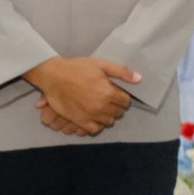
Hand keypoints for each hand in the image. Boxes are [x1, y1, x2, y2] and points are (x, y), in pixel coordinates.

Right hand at [23, 56, 139, 135]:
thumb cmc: (77, 68)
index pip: (126, 102)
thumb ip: (121, 72)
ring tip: (102, 108)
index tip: (118, 94)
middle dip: (117, 106)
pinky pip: (94, 129)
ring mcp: (90, 115)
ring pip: (108, 121)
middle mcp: (101, 106)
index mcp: (108, 92)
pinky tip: (95, 117)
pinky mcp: (79, 121)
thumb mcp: (101, 65)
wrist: (54, 76)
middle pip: (118, 112)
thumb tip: (139, 79)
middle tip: (110, 100)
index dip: (123, 97)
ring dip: (108, 115)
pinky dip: (97, 125)